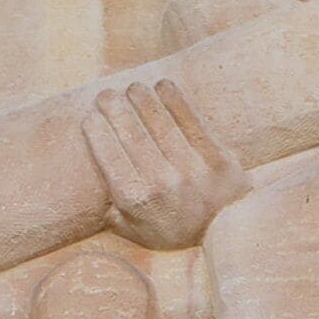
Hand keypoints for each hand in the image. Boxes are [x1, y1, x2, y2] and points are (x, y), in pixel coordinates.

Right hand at [82, 78, 246, 248]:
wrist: (229, 233)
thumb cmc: (177, 229)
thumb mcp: (138, 232)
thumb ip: (114, 213)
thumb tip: (92, 188)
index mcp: (137, 200)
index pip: (108, 156)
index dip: (96, 131)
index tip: (90, 117)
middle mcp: (161, 183)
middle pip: (130, 134)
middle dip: (114, 109)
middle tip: (106, 96)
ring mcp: (190, 168)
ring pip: (159, 121)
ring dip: (141, 98)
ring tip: (133, 88)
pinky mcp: (216, 156)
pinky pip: (190, 119)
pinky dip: (174, 98)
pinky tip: (162, 85)